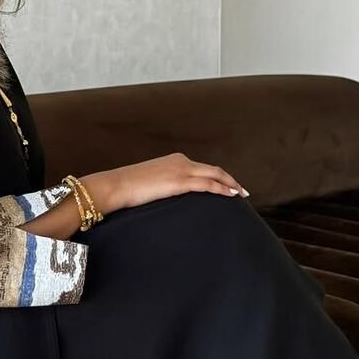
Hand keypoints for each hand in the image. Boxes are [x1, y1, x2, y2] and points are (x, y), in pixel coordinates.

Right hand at [83, 155, 248, 215]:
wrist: (116, 186)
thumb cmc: (127, 188)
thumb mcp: (149, 184)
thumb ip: (162, 186)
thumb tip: (168, 198)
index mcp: (174, 160)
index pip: (202, 168)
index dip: (218, 177)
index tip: (227, 186)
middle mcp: (180, 161)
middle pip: (213, 170)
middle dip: (230, 180)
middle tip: (242, 191)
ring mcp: (181, 170)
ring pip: (214, 175)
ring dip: (230, 185)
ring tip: (241, 195)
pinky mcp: (179, 181)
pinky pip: (207, 184)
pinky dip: (222, 189)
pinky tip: (231, 195)